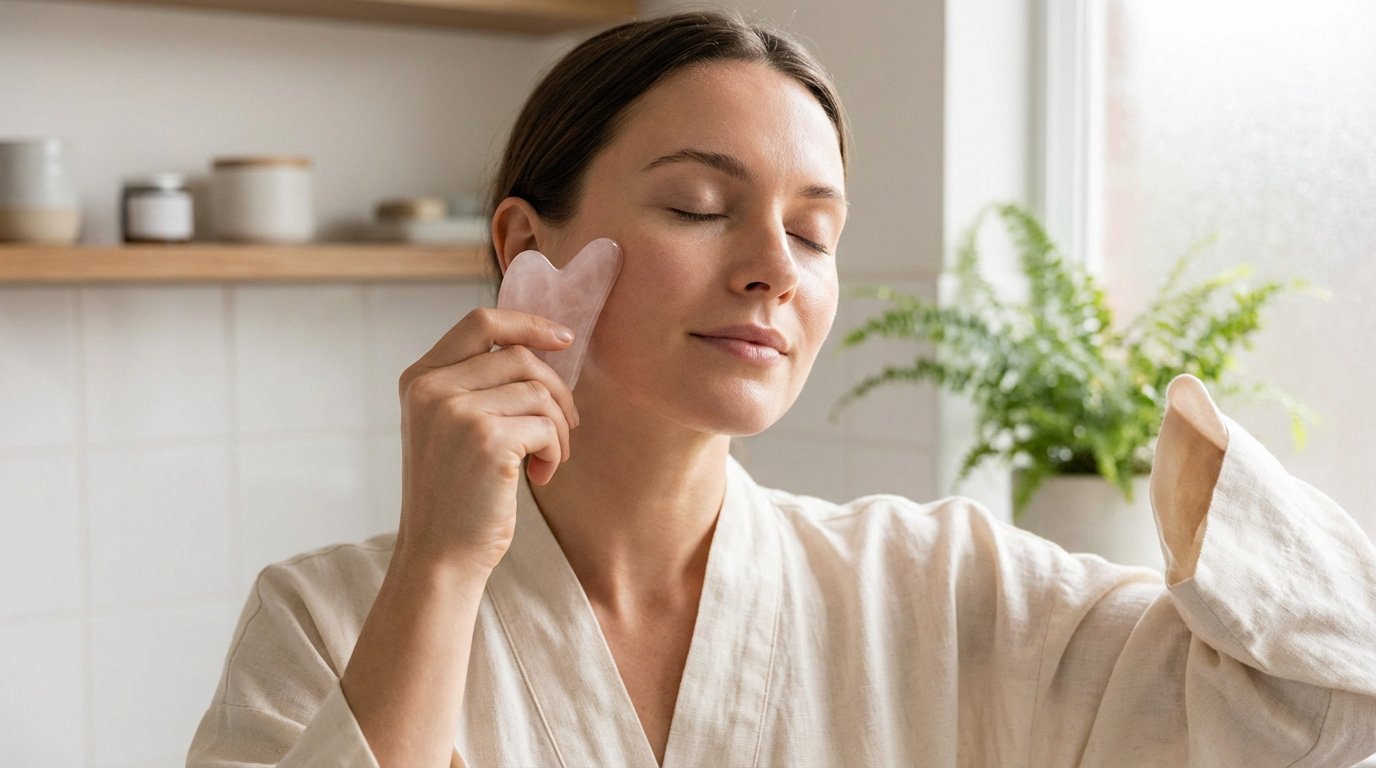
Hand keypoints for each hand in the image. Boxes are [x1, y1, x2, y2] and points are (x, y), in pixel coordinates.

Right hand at [394, 307, 578, 572]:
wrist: (438, 556)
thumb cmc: (454, 495)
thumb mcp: (447, 428)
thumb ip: (475, 385)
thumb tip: (540, 351)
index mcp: (419, 378)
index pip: (480, 321)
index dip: (528, 323)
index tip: (564, 338)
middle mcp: (432, 388)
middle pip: (519, 356)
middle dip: (556, 390)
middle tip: (565, 427)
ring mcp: (457, 411)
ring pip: (539, 392)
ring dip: (557, 428)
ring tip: (547, 460)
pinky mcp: (486, 439)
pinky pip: (547, 426)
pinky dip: (555, 452)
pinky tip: (539, 477)